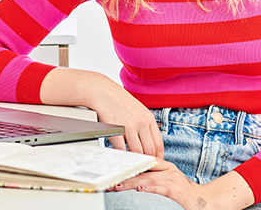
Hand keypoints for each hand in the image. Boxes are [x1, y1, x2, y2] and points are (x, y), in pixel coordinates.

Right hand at [39, 68, 162, 157]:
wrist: (102, 91)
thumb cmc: (118, 101)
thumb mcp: (137, 110)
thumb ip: (144, 125)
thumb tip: (148, 143)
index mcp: (149, 118)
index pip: (158, 144)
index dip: (158, 157)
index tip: (154, 164)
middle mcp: (142, 122)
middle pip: (149, 150)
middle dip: (147, 162)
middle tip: (143, 169)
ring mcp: (129, 126)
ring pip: (137, 152)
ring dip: (135, 161)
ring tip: (132, 167)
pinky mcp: (116, 129)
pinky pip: (121, 149)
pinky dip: (121, 157)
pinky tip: (120, 159)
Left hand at [114, 160, 206, 209]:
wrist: (206, 201)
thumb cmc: (184, 193)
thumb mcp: (169, 181)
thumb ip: (154, 178)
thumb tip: (134, 179)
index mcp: (167, 166)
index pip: (145, 161)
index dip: (129, 163)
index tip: (114, 168)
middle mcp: (170, 171)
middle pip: (143, 171)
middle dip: (126, 175)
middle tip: (111, 179)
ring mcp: (174, 180)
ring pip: (149, 179)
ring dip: (132, 183)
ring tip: (119, 185)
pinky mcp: (178, 191)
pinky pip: (161, 189)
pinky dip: (150, 188)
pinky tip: (140, 189)